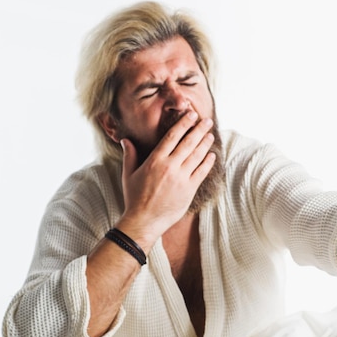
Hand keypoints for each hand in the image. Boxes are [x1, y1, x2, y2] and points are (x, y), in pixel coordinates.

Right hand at [117, 110, 216, 250]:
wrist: (144, 221)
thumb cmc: (134, 198)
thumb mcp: (128, 174)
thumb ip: (129, 155)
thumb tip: (125, 140)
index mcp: (155, 160)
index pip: (172, 136)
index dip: (184, 123)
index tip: (191, 115)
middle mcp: (170, 166)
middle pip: (188, 142)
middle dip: (199, 129)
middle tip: (207, 120)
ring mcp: (181, 178)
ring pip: (197, 155)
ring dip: (205, 143)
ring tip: (210, 134)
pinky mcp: (189, 190)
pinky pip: (202, 172)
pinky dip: (208, 162)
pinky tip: (212, 155)